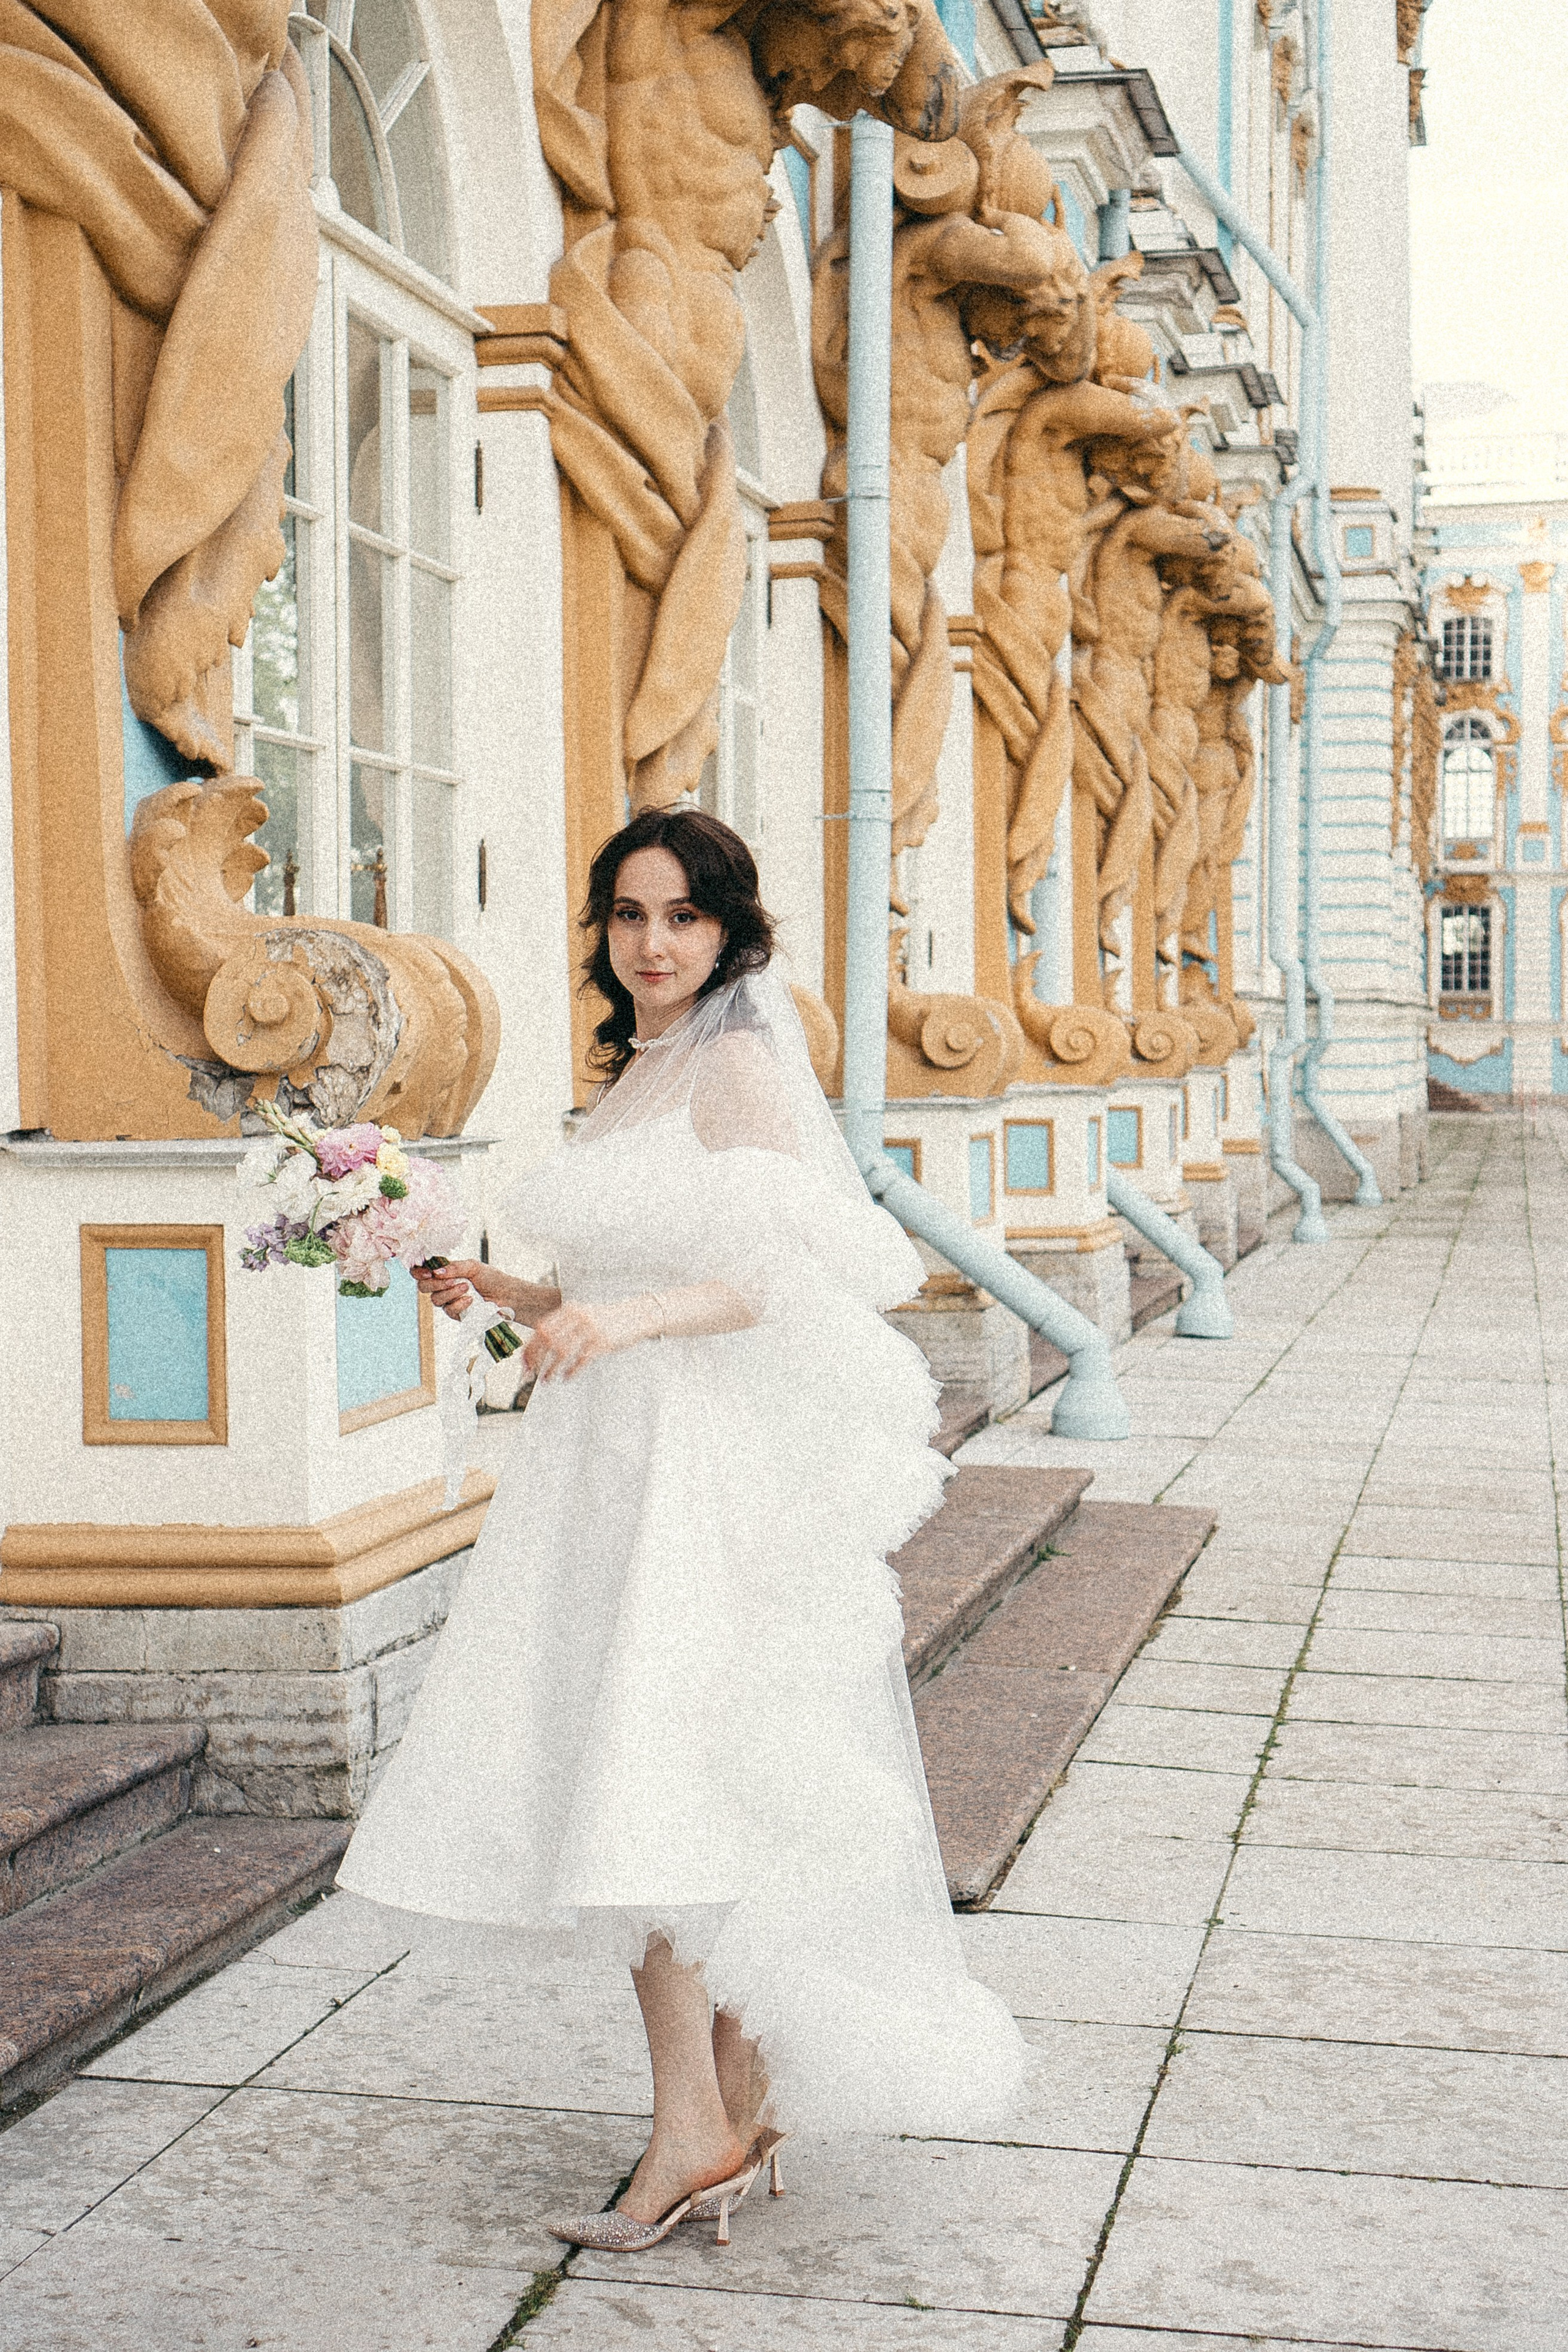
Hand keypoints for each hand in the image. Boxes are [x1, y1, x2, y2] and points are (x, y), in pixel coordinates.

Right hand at [412, 1257, 506, 1323]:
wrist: (506, 1295)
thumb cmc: (491, 1278)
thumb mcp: (473, 1267)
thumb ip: (455, 1267)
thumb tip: (437, 1272)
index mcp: (445, 1273)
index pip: (422, 1272)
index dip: (418, 1272)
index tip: (428, 1273)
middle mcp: (443, 1287)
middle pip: (423, 1287)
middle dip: (436, 1284)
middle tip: (451, 1280)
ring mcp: (448, 1301)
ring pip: (435, 1299)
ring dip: (451, 1293)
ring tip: (467, 1287)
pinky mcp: (456, 1314)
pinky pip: (449, 1310)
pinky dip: (459, 1304)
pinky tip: (470, 1300)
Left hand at [524, 1298, 651, 1381]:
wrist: (635, 1316)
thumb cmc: (605, 1319)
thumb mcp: (583, 1315)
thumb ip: (564, 1326)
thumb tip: (538, 1348)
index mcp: (570, 1310)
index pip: (542, 1328)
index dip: (530, 1347)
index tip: (524, 1362)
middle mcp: (578, 1317)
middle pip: (548, 1340)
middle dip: (536, 1360)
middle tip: (530, 1374)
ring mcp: (591, 1330)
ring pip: (562, 1352)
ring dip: (551, 1369)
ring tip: (546, 1380)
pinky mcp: (603, 1342)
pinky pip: (581, 1360)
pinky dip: (571, 1371)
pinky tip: (566, 1377)